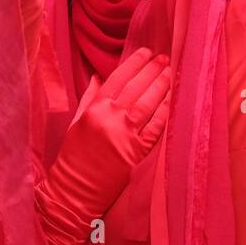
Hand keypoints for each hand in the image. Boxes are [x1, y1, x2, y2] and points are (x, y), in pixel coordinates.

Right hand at [37, 48, 171, 244]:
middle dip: (152, 71)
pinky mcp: (136, 153)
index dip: (134, 64)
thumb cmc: (73, 157)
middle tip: (165, 58)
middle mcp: (110, 119)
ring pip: (147, 104)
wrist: (74, 191)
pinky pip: (154, 129)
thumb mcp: (76, 123)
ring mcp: (124, 136)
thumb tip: (99, 77)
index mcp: (94, 109)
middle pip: (136, 88)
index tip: (146, 53)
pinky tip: (172, 101)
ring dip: (161, 87)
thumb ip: (89, 98)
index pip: (118, 79)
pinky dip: (164, 113)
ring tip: (171, 74)